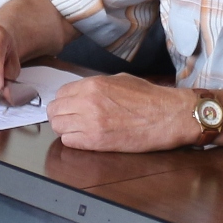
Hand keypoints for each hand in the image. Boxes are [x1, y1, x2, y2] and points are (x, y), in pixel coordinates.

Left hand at [45, 74, 198, 152]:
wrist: (167, 116)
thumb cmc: (148, 97)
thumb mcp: (119, 80)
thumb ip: (95, 86)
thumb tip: (80, 92)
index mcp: (92, 85)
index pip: (60, 93)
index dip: (64, 101)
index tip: (69, 106)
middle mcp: (87, 103)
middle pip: (55, 111)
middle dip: (60, 115)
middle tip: (70, 119)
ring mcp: (90, 123)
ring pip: (58, 127)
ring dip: (65, 129)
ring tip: (77, 129)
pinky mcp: (97, 142)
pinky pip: (69, 142)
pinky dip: (73, 140)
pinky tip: (84, 138)